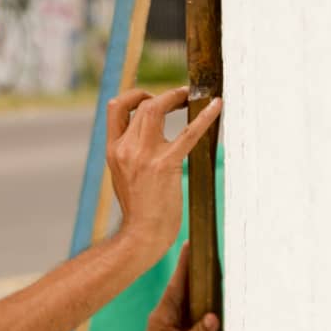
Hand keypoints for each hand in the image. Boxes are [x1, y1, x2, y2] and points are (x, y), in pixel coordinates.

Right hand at [106, 86, 220, 257]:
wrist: (141, 235)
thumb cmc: (139, 210)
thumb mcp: (123, 176)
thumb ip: (130, 155)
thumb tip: (143, 138)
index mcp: (113, 150)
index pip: (115, 107)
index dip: (134, 95)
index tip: (151, 96)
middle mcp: (125, 148)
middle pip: (141, 104)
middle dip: (163, 95)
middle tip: (182, 97)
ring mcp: (143, 155)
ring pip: (156, 109)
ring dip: (176, 97)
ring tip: (193, 97)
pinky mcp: (165, 164)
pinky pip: (187, 133)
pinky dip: (205, 116)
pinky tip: (217, 105)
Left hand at [128, 242, 218, 330]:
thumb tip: (214, 318)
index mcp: (163, 314)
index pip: (176, 284)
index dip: (184, 264)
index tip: (190, 243)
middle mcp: (169, 315)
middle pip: (186, 287)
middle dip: (197, 269)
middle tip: (208, 250)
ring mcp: (176, 324)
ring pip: (192, 301)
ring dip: (204, 287)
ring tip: (216, 270)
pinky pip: (197, 316)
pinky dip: (207, 307)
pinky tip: (217, 302)